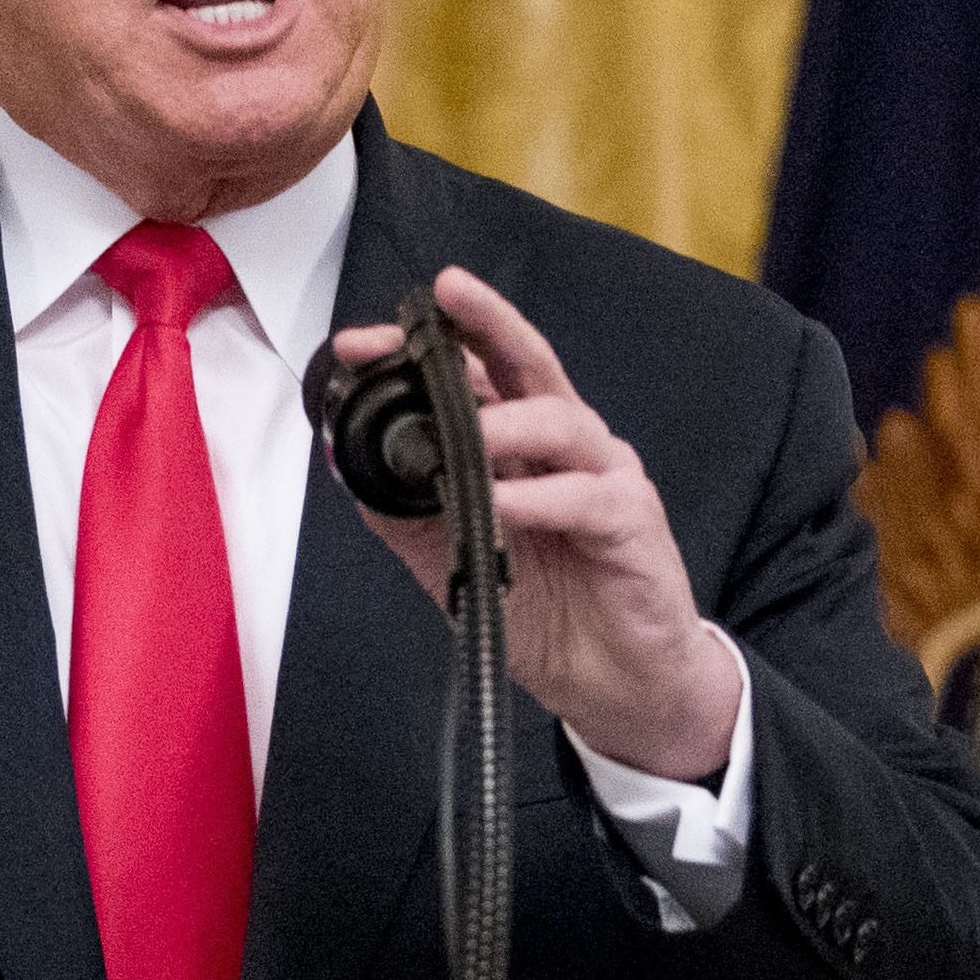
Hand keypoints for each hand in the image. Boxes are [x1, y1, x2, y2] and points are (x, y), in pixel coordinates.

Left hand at [329, 267, 742, 780]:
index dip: (425, 349)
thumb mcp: (453, 559)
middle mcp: (567, 447)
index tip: (362, 342)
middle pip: (529, 365)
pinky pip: (585, 497)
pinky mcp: (633, 524)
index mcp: (524, 445)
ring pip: (562, 420)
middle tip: (447, 296)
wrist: (614, 683)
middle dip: (487, 324)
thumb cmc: (546, 610)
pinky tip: (501, 503)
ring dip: (508, 421)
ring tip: (465, 434)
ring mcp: (605, 478)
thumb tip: (345, 461)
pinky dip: (538, 497)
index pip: (475, 375)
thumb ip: (405, 509)